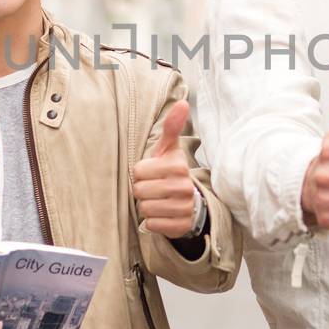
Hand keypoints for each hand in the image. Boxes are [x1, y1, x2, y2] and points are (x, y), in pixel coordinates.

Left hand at [132, 100, 199, 237]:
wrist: (190, 202)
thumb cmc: (171, 172)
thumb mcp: (169, 150)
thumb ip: (172, 127)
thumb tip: (182, 102)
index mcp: (178, 166)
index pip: (137, 172)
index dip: (140, 174)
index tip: (152, 174)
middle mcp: (183, 186)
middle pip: (139, 191)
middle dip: (142, 191)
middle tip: (155, 189)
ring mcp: (184, 207)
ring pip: (145, 209)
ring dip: (147, 206)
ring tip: (159, 201)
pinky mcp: (181, 226)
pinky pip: (152, 225)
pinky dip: (153, 222)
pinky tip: (163, 215)